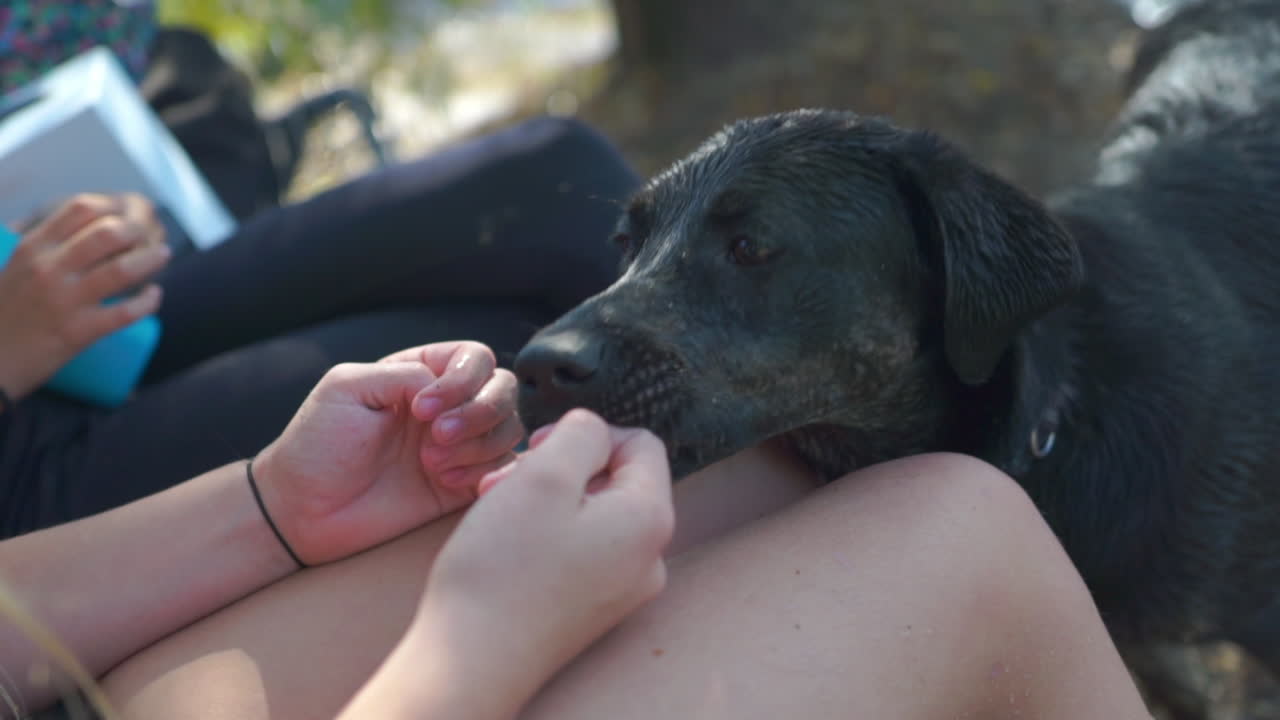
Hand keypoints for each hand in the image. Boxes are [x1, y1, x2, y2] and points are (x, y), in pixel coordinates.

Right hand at [0, 194, 168, 398]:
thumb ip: (47, 244)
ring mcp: (65, 300)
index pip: (82, 208)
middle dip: (139, 229)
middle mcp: (49, 269)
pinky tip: (154, 295)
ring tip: (162, 254)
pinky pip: (125, 312)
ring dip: (150, 259)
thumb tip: (86, 222)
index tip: (131, 211)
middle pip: (108, 233)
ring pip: (122, 270)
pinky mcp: (78, 332)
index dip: (115, 205)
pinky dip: (148, 301)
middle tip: (152, 234)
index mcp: (33, 248)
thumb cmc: (5, 312)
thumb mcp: (16, 266)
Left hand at [252, 341, 522, 564]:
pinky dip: (497, 474)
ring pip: (510, 429)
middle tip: (437, 440)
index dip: (462, 382)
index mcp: (421, 373)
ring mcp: (460, 446)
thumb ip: (402, 374)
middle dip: (479, 413)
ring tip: (432, 469)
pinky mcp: (464, 485)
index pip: (475, 359)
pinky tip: (457, 485)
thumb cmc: (317, 445)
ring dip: (479, 447)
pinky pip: (507, 471)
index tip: (421, 411)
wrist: (303, 511)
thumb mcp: (346, 388)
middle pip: (504, 390)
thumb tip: (443, 389)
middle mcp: (449, 405)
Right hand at [406, 409, 674, 717]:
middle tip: (508, 479)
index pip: (641, 443)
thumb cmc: (505, 568)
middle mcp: (650, 558)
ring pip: (592, 514)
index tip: (537, 450)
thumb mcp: (544, 475)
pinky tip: (506, 542)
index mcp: (651, 519)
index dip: (587, 433)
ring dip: (546, 498)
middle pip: (615, 479)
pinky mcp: (591, 610)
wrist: (471, 662)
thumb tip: (593, 431)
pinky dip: (545, 534)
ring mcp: (622, 589)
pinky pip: (580, 550)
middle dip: (560, 468)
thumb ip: (581, 433)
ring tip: (497, 507)